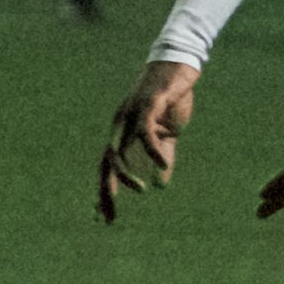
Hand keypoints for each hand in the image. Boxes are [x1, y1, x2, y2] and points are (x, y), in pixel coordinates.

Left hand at [99, 59, 197, 221]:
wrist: (180, 65)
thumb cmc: (172, 98)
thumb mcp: (168, 133)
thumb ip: (163, 157)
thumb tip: (160, 183)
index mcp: (123, 133)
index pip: (108, 167)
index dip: (105, 192)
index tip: (103, 217)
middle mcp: (120, 125)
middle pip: (105, 163)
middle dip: (104, 191)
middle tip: (106, 216)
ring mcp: (130, 115)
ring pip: (117, 150)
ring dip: (125, 173)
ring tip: (141, 190)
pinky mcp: (147, 104)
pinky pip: (144, 132)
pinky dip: (152, 151)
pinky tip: (162, 166)